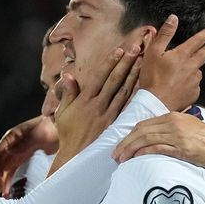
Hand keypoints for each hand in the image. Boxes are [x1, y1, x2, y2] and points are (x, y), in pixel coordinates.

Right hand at [0, 116, 57, 196]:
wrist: (63, 125)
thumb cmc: (50, 127)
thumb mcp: (37, 135)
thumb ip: (23, 144)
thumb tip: (10, 152)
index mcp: (11, 137)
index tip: (0, 178)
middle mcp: (12, 145)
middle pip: (0, 164)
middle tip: (1, 191)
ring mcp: (19, 152)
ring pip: (7, 169)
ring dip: (5, 181)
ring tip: (6, 194)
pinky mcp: (26, 158)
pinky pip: (16, 170)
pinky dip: (13, 179)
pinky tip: (13, 188)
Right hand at [50, 43, 140, 166]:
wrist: (75, 154)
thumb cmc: (67, 133)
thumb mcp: (62, 112)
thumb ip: (68, 93)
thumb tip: (68, 75)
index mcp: (84, 100)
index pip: (100, 76)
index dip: (110, 62)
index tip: (119, 50)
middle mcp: (97, 105)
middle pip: (114, 80)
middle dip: (125, 63)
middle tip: (136, 48)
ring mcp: (107, 114)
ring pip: (123, 91)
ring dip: (133, 75)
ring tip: (142, 61)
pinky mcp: (114, 123)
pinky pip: (126, 106)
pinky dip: (134, 94)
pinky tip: (143, 85)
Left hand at [112, 112, 204, 172]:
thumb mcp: (186, 127)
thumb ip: (170, 128)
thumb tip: (152, 135)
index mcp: (173, 116)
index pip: (143, 124)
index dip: (129, 135)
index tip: (120, 145)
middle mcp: (173, 123)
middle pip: (141, 131)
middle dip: (125, 143)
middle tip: (115, 154)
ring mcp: (178, 136)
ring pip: (146, 139)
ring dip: (130, 149)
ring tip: (121, 159)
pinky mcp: (183, 149)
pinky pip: (158, 148)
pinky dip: (144, 152)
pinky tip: (135, 158)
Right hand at [139, 15, 204, 110]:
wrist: (155, 103)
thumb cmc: (152, 78)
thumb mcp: (153, 52)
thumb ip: (165, 34)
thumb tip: (173, 18)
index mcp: (182, 55)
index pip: (198, 41)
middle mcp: (192, 66)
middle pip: (203, 55)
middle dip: (203, 49)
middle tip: (201, 48)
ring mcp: (195, 80)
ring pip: (199, 70)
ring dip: (194, 68)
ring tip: (182, 72)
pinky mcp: (194, 93)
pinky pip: (195, 85)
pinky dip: (190, 83)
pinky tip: (180, 86)